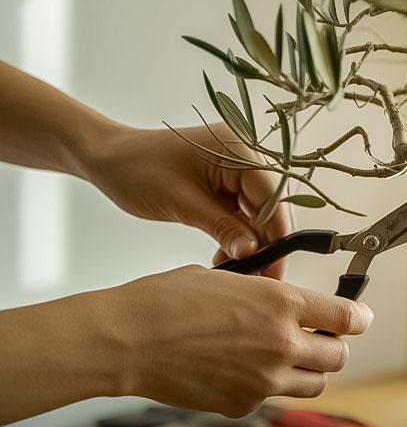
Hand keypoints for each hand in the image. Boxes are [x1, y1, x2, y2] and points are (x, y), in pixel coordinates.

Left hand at [85, 123, 292, 277]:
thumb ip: (223, 228)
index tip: (275, 265)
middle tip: (260, 276)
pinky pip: (243, 209)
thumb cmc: (137, 170)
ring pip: (260, 210)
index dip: (278, 231)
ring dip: (252, 240)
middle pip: (272, 203)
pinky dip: (238, 232)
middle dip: (267, 240)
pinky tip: (227, 254)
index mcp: (239, 149)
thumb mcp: (182, 203)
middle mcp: (245, 154)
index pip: (274, 194)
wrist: (109, 157)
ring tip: (237, 269)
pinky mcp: (228, 179)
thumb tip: (253, 253)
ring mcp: (238, 166)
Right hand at [110, 265, 373, 416]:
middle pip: (338, 356)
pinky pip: (272, 398)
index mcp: (282, 304)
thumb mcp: (229, 278)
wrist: (128, 339)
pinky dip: (268, 387)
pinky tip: (245, 370)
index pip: (346, 318)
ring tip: (288, 357)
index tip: (359, 318)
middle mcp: (282, 344)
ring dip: (310, 370)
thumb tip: (285, 301)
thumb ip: (267, 293)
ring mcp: (265, 380)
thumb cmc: (167, 301)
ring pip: (315, 383)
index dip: (358, 318)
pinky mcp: (243, 404)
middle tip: (320, 337)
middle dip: (333, 345)